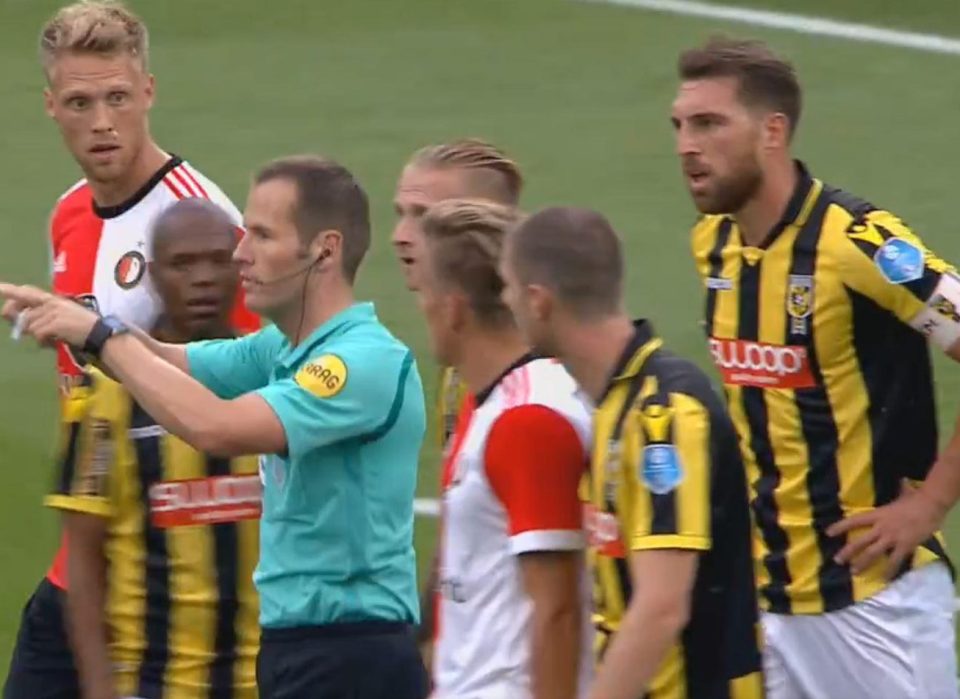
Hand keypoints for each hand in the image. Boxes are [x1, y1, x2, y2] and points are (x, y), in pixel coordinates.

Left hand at [0, 283, 97, 346]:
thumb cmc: (84, 328)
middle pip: (23, 312)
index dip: (11, 291)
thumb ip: (43, 317)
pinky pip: (37, 334)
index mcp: (53, 300)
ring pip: (30, 326)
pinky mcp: (54, 323)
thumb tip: (22, 325)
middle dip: (18, 321)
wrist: (99, 335)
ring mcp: (53, 312)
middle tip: (22, 330)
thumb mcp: (64, 317)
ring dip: (38, 336)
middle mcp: (51, 303)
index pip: (28, 292)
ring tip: (52, 339)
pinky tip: (55, 342)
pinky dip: (44, 342)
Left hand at [827, 479, 945, 578]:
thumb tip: (901, 480)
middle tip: (837, 561)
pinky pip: (894, 561)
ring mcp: (892, 537)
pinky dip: (889, 571)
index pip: (854, 521)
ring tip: (854, 572)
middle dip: (847, 552)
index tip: (828, 533)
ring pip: (873, 553)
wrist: (931, 505)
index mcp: (877, 514)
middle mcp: (881, 527)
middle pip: (860, 541)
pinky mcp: (905, 546)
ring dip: (862, 563)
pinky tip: (884, 579)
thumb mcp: (901, 495)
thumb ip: (897, 490)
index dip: (840, 527)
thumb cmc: (915, 499)